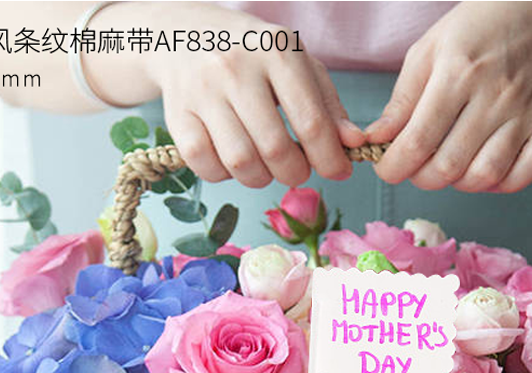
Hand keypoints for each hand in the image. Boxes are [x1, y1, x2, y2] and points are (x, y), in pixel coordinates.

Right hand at [128, 3, 365, 186]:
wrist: (183, 34)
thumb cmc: (253, 57)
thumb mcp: (297, 66)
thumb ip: (329, 106)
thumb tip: (354, 144)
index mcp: (277, 53)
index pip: (310, 121)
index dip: (329, 158)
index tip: (338, 172)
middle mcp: (236, 68)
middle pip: (275, 149)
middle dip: (294, 173)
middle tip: (296, 169)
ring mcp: (202, 91)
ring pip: (240, 163)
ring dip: (260, 179)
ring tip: (265, 166)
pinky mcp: (177, 113)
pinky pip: (205, 165)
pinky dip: (224, 175)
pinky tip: (232, 161)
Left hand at [365, 1, 531, 192]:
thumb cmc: (476, 33)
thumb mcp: (428, 51)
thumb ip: (402, 100)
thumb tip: (376, 140)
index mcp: (457, 73)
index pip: (418, 141)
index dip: (394, 166)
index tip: (387, 169)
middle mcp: (493, 95)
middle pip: (448, 166)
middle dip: (423, 178)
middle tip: (418, 166)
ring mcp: (524, 112)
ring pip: (485, 175)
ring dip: (459, 183)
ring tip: (451, 165)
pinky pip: (528, 172)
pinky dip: (504, 184)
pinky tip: (487, 171)